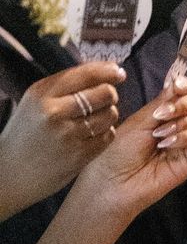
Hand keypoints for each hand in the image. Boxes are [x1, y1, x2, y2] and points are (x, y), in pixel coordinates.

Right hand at [0, 60, 123, 218]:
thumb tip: (107, 71)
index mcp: (42, 93)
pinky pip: (108, 136)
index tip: (118, 72)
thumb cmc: (27, 133)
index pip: (86, 74)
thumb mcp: (36, 101)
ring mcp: (68, 135)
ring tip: (94, 120)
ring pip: (110, 115)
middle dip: (110, 95)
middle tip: (104, 100)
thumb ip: (65, 86)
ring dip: (109, 115)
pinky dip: (105, 134)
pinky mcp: (78, 156)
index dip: (108, 71)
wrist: (11, 171)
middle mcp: (54, 112)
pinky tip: (91, 135)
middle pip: (105, 93)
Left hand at [66, 84, 186, 225]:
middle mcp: (178, 127)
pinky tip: (166, 145)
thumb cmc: (118, 151)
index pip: (184, 94)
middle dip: (184, 103)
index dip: (185, 85)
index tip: (177, 85)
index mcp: (164, 115)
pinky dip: (185, 137)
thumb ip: (162, 103)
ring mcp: (186, 145)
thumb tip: (179, 82)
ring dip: (186, 122)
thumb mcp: (140, 120)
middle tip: (162, 114)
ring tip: (161, 133)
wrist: (112, 180)